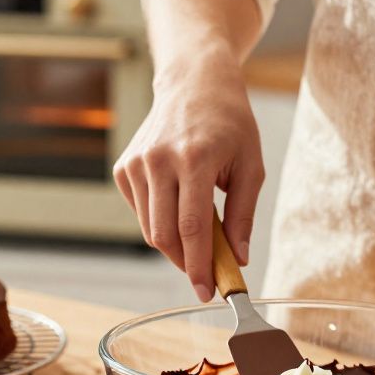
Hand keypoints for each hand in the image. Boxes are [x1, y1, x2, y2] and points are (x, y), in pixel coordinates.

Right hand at [113, 52, 264, 301]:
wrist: (194, 83)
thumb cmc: (230, 124)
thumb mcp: (250, 166)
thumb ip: (243, 215)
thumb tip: (238, 258)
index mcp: (193, 159)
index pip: (191, 227)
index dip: (198, 266)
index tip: (207, 291)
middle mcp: (158, 161)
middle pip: (164, 234)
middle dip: (186, 263)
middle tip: (207, 274)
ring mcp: (136, 163)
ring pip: (149, 229)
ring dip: (175, 245)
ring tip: (200, 237)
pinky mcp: (124, 168)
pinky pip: (141, 213)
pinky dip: (160, 222)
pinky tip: (178, 204)